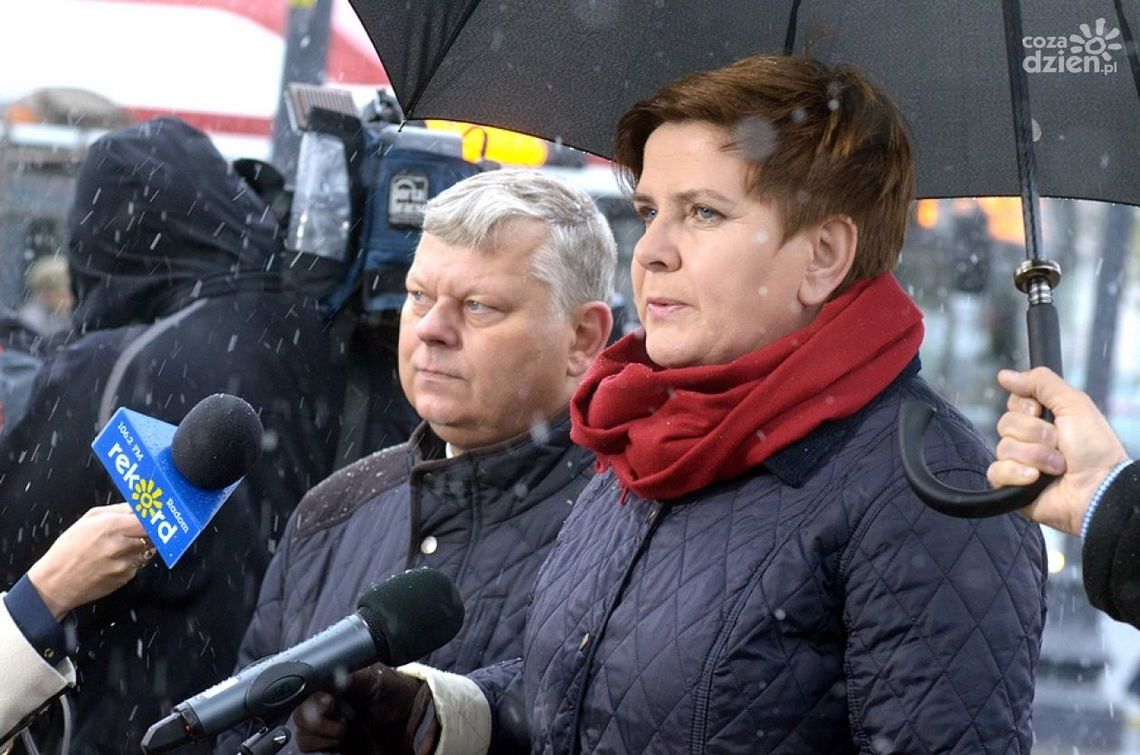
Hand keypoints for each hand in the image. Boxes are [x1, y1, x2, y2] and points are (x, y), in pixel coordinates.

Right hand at [26, 503, 152, 619]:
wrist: (55, 583)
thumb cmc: (67, 550)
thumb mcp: (87, 519)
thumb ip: (118, 510)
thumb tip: (138, 506)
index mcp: (111, 526)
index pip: (149, 519)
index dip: (153, 518)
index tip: (152, 516)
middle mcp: (121, 545)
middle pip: (152, 535)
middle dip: (147, 532)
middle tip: (134, 531)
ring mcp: (125, 563)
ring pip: (147, 550)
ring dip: (138, 547)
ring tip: (116, 549)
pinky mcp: (126, 577)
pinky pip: (138, 565)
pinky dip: (130, 561)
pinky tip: (112, 562)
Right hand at [292, 663, 430, 753]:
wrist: (411, 720)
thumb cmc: (396, 693)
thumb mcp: (379, 680)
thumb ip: (356, 678)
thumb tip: (336, 677)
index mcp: (333, 681)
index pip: (307, 686)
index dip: (312, 695)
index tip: (328, 701)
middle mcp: (326, 701)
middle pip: (299, 709)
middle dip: (314, 716)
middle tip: (335, 715)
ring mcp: (326, 723)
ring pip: (302, 730)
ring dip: (320, 733)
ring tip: (345, 730)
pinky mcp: (329, 743)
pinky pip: (310, 746)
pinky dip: (321, 745)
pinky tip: (340, 741)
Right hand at [987, 367, 1128, 534]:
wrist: (1098, 488)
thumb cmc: (1095, 449)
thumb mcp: (1074, 404)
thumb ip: (1041, 382)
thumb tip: (1005, 374)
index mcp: (1043, 420)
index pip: (1013, 403)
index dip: (1026, 407)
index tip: (1043, 413)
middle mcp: (1030, 440)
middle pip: (1005, 423)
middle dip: (1034, 433)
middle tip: (1058, 444)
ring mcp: (1020, 463)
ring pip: (1003, 447)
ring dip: (1034, 456)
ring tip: (1057, 466)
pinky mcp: (1012, 486)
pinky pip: (996, 472)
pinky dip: (1017, 474)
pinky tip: (1036, 479)